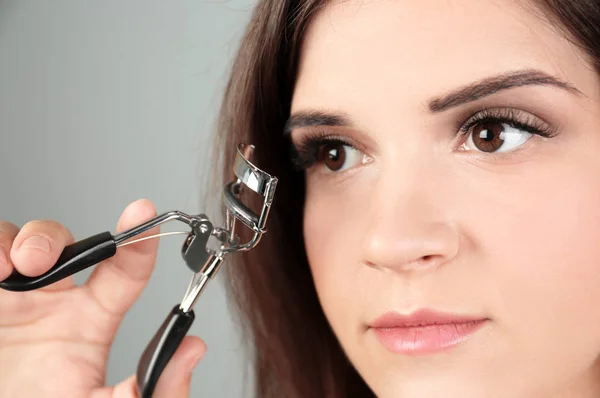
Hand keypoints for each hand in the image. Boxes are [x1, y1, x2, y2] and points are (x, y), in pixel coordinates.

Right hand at [0, 199, 205, 396]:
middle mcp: (59, 302)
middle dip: (51, 237)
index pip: (124, 270)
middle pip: (67, 245)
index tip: (144, 212)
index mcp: (93, 321)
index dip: (138, 240)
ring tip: (10, 268)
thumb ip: (152, 387)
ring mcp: (21, 300)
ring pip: (25, 244)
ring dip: (18, 243)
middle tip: (38, 260)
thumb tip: (193, 350)